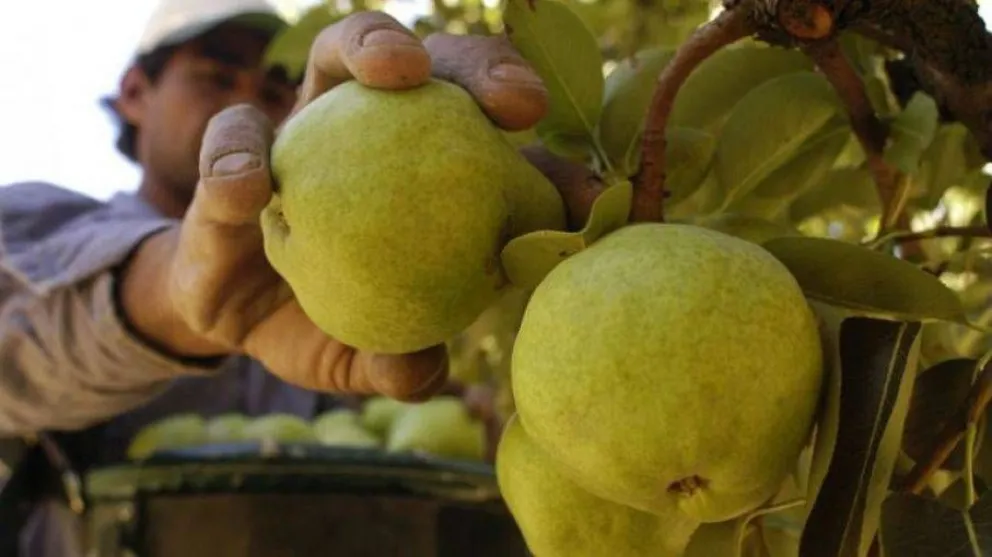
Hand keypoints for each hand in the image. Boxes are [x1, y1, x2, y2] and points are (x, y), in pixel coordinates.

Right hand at [123, 12, 602, 401]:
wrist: (231, 318)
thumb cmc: (318, 326)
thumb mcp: (360, 356)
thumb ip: (394, 366)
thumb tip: (422, 371)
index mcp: (427, 180)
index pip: (502, 156)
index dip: (556, 169)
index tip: (590, 195)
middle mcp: (374, 134)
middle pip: (436, 72)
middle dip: (481, 68)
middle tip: (516, 101)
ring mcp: (306, 131)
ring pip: (341, 56)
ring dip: (372, 45)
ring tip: (395, 71)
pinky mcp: (233, 152)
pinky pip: (235, 138)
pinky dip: (240, 155)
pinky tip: (249, 186)